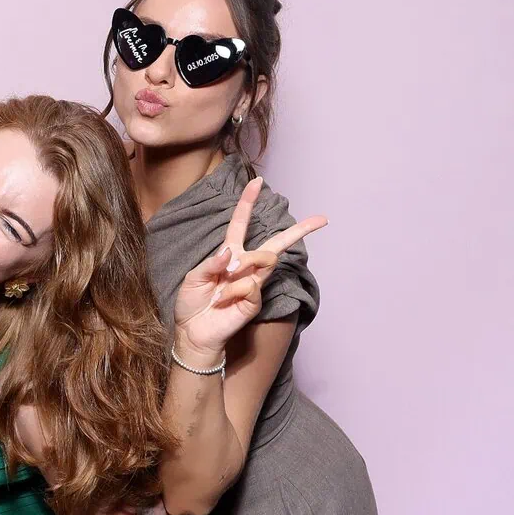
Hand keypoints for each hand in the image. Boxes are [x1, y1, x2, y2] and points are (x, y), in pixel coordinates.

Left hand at [173, 177, 326, 359]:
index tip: (258, 181)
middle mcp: (245, 266)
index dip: (248, 203)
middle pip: (276, 244)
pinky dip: (232, 291)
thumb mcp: (193, 278)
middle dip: (299, 231)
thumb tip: (233, 253)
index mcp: (228, 255)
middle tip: (322, 219)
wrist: (193, 333)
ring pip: (266, 259)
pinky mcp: (255, 301)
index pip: (240, 224)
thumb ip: (211, 263)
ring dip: (244, 266)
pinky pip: (249, 285)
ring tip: (223, 286)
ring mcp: (253, 283)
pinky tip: (223, 302)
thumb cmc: (192, 303)